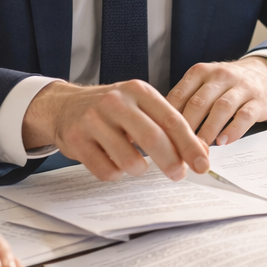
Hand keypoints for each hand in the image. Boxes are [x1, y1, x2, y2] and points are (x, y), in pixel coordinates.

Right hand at [22, 79, 208, 181]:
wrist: (63, 106)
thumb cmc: (111, 110)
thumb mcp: (140, 107)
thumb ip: (168, 126)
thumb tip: (199, 154)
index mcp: (138, 91)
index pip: (171, 120)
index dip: (190, 146)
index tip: (203, 165)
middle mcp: (116, 102)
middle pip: (153, 139)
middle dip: (171, 162)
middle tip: (178, 175)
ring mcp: (94, 120)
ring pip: (130, 161)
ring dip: (138, 169)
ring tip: (133, 162)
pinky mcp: (77, 140)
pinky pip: (107, 171)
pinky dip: (115, 173)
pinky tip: (112, 161)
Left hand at [166, 56, 266, 145]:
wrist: (264, 73)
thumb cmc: (227, 84)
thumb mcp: (204, 83)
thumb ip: (185, 100)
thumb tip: (160, 125)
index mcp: (201, 72)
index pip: (180, 94)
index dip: (169, 118)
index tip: (163, 137)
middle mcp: (220, 76)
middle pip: (199, 102)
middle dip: (188, 128)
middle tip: (179, 148)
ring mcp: (241, 87)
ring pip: (222, 108)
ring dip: (209, 130)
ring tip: (200, 148)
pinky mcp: (258, 100)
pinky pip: (245, 116)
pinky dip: (233, 130)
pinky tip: (223, 141)